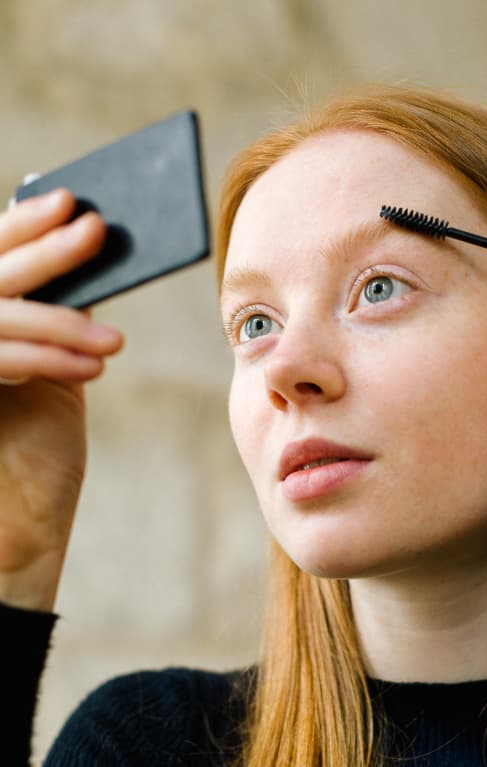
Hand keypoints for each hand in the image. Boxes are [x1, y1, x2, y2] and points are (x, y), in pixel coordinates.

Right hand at [0, 189, 123, 609]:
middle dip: (41, 251)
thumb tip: (93, 267)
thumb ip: (55, 320)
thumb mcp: (49, 370)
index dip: (21, 224)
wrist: (16, 527)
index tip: (69, 198)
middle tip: (95, 229)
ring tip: (112, 340)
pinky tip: (91, 367)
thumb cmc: (33, 444)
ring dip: (58, 322)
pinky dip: (43, 360)